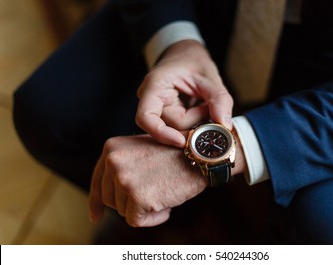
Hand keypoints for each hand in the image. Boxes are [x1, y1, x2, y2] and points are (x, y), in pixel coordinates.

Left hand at [88, 134, 207, 226]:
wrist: (200, 154)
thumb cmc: (177, 154)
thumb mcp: (142, 151)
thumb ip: (123, 167)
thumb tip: (109, 199)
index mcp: (112, 148)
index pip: (97, 181)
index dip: (96, 202)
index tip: (95, 217)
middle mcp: (113, 161)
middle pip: (110, 200)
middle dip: (130, 204)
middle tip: (154, 194)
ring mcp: (123, 179)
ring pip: (123, 211)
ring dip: (144, 209)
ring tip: (164, 193)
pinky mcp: (136, 196)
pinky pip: (137, 221)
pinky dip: (154, 219)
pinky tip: (167, 205)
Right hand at [136, 40, 233, 147]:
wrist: (186, 55)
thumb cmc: (194, 62)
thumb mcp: (210, 76)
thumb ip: (219, 100)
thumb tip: (225, 125)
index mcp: (154, 86)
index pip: (146, 118)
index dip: (161, 133)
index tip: (182, 141)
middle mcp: (151, 100)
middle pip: (170, 126)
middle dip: (194, 121)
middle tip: (209, 106)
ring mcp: (158, 109)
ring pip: (177, 129)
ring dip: (196, 121)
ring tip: (204, 104)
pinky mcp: (166, 116)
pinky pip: (180, 128)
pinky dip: (194, 122)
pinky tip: (200, 110)